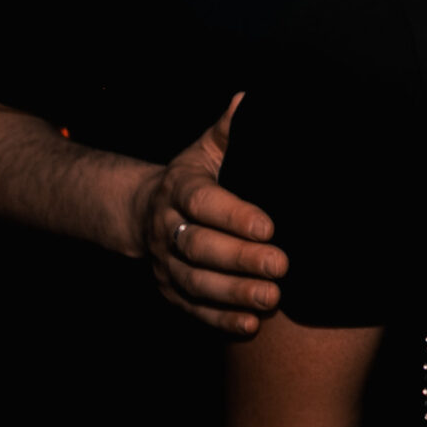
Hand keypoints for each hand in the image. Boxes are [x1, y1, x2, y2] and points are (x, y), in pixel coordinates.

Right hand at [130, 95, 285, 336]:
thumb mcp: (208, 150)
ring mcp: (166, 263)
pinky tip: (251, 325)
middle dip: (240, 259)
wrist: (145, 212)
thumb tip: (247, 102)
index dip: (234, 215)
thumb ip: (229, 131)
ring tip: (272, 298)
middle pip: (199, 246)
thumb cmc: (195, 178)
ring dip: (233, 293)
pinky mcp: (170, 291)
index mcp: (179, 188)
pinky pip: (193, 309)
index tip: (269, 225)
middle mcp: (167, 227)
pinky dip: (221, 320)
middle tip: (281, 266)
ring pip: (195, 282)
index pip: (204, 202)